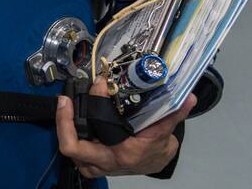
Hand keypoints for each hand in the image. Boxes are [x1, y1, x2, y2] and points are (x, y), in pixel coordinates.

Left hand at [55, 78, 194, 178]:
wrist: (154, 163)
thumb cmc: (156, 149)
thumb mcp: (164, 132)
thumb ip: (173, 114)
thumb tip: (187, 98)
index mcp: (121, 154)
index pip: (91, 135)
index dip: (88, 109)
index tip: (98, 86)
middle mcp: (104, 162)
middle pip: (70, 146)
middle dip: (64, 121)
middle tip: (65, 99)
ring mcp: (95, 164)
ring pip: (69, 149)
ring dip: (65, 128)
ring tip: (66, 106)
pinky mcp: (91, 162)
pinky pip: (73, 149)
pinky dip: (69, 133)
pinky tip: (70, 116)